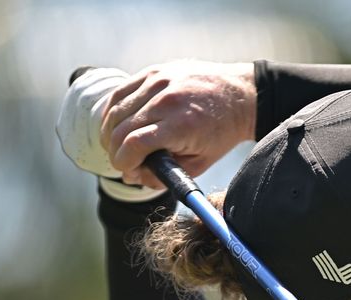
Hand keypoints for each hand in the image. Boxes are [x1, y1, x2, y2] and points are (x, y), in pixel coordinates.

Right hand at [101, 60, 256, 189]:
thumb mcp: (201, 162)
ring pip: (115, 110)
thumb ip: (166, 174)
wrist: (240, 95)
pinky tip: (117, 125)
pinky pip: (120, 93)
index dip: (123, 163)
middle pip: (120, 130)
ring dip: (109, 133)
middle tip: (123, 162)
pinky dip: (113, 112)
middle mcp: (166, 99)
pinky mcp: (153, 71)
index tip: (126, 171)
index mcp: (181, 124)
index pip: (134, 144)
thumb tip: (133, 176)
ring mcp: (157, 81)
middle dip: (115, 152)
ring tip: (118, 146)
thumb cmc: (221, 132)